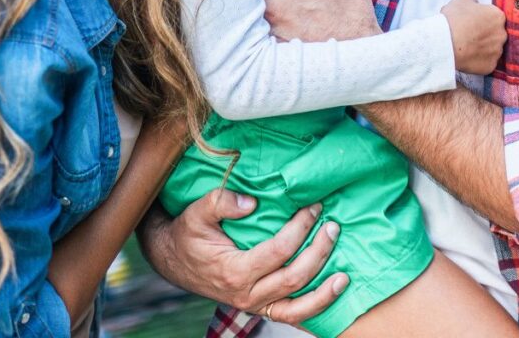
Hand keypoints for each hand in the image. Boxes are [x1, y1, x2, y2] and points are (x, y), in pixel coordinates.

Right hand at [137, 190, 347, 324]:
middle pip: (294, 277)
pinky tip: (331, 294)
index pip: (278, 251)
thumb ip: (222, 202)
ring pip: (296, 309)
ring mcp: (254, 305)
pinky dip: (314, 308)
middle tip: (333, 226)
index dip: (300, 228)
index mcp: (234, 270)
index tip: (313, 208)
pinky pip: (290, 316)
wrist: (174, 260)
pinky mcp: (260, 307)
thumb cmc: (189, 233)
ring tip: (344, 275)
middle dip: (319, 251)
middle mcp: (247, 294)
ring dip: (323, 292)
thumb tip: (251, 202)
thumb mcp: (197, 212)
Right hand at [442, 0, 506, 73]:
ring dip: (484, 48)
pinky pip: (487, 62)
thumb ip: (473, 1)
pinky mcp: (491, 66)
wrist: (444, 43)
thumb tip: (475, 5)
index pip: (495, 17)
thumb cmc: (453, 19)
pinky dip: (479, 60)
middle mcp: (502, 34)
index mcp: (498, 16)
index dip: (483, 19)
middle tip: (470, 35)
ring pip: (493, 49)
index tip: (474, 22)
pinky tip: (468, 57)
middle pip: (496, 33)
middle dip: (486, 34)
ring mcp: (498, 51)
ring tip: (468, 47)